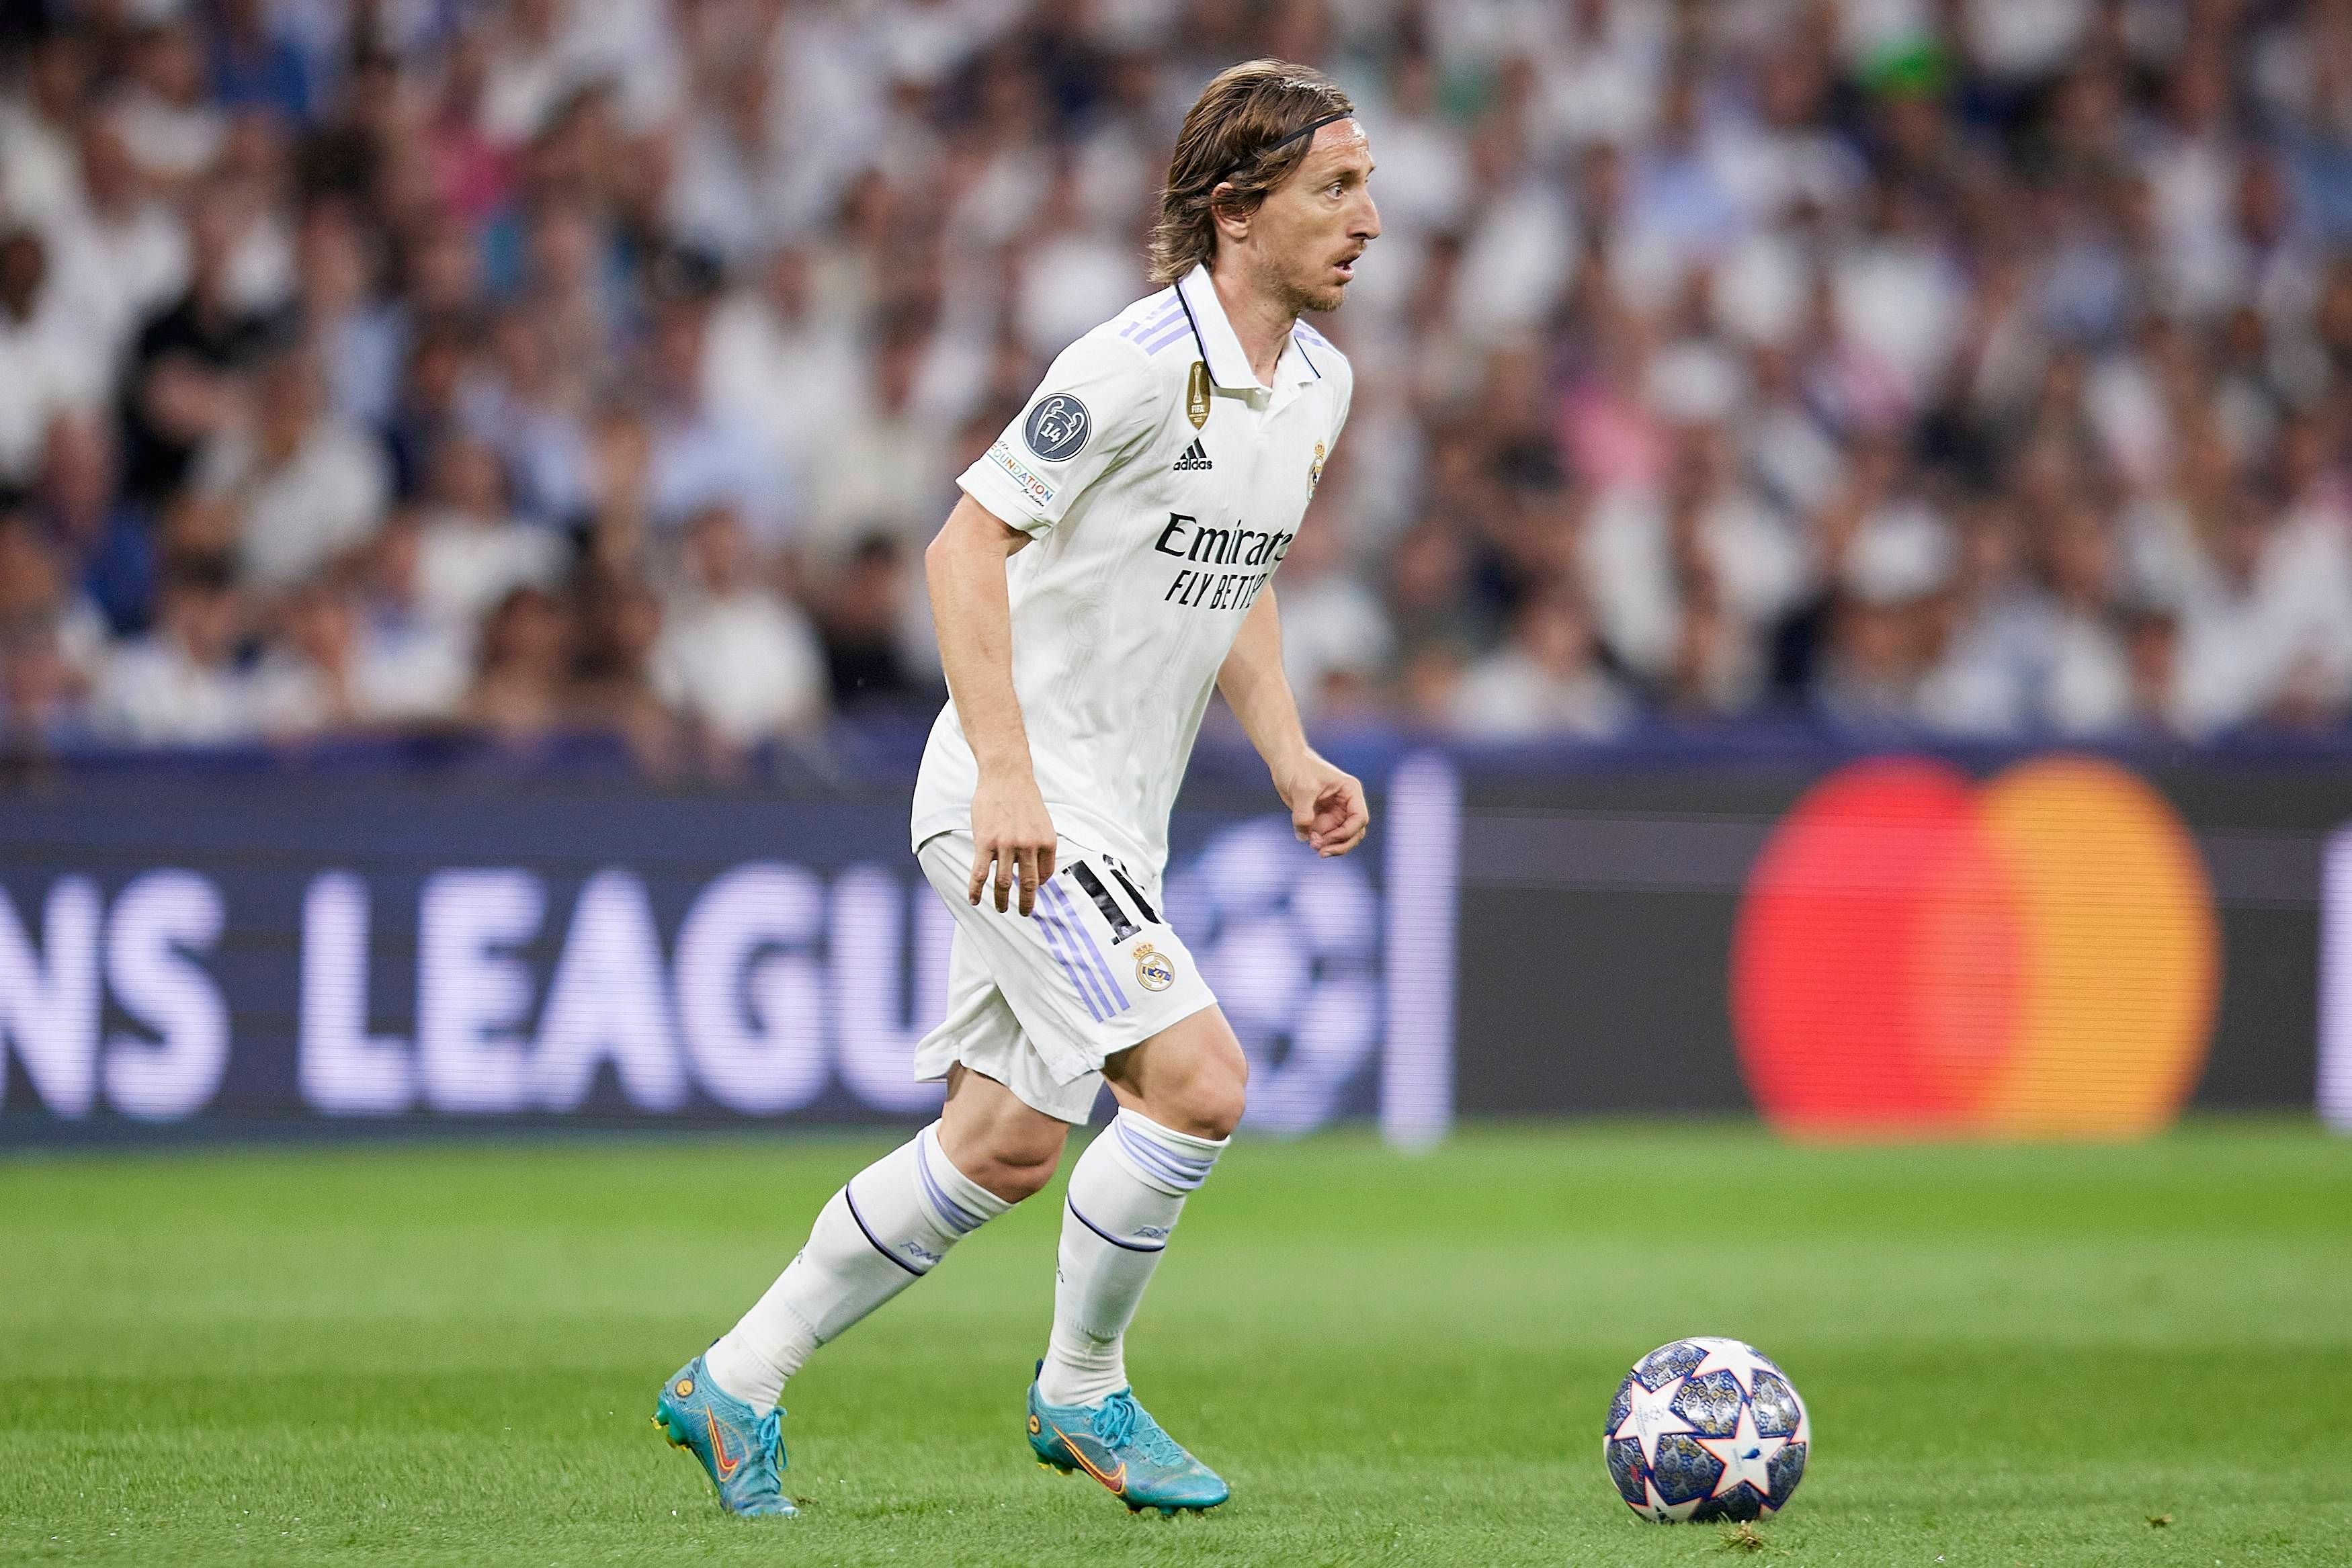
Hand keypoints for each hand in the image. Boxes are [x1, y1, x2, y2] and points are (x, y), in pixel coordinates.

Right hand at [969, 771, 1057, 913]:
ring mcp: (1006, 846)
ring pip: (1004, 883)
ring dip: (1001, 900)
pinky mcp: (985, 843)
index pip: (1046, 874)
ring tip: (1000, 908)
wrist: (1006, 775)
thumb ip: (1041, 843)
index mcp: (1046, 842)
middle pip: (1028, 884)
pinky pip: (980, 873)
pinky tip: (974, 900)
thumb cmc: (1024, 796)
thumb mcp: (1043, 821)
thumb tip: (1037, 867)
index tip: (1033, 890)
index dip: (1039, 885)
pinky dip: (976, 890)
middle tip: (1025, 913)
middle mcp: (1029, 846)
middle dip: (1026, 903)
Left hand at [1278, 753, 1369, 857]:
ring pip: (1341, 838)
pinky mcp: (1322, 818)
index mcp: (1350, 791)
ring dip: (1330, 846)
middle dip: (1340, 844)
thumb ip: (1303, 814)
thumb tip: (1304, 837)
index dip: (1346, 833)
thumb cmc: (1296, 768)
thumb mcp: (1301, 789)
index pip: (1360, 818)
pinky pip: (1326, 837)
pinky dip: (1319, 842)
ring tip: (1312, 845)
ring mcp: (1335, 812)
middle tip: (1321, 851)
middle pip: (1354, 833)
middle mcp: (1346, 803)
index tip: (1327, 838)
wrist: (1284, 761)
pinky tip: (1307, 838)